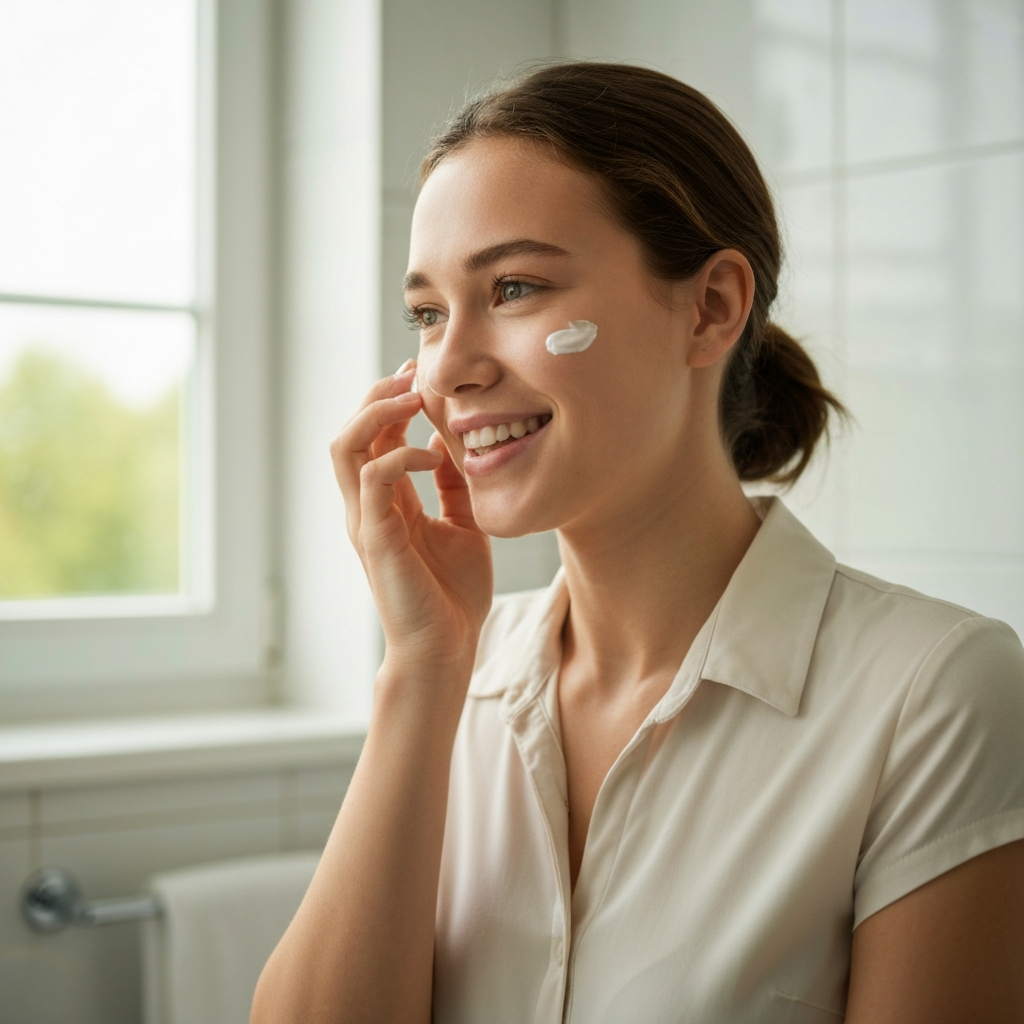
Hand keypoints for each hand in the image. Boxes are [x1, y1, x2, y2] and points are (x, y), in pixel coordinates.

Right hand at [330, 362, 492, 677]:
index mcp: (387, 503)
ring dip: (378, 413)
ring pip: (346, 446)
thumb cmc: (453, 594)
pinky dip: (401, 455)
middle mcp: (368, 507)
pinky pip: (374, 479)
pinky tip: (434, 453)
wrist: (446, 648)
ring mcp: (366, 521)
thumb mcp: (463, 525)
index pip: (375, 438)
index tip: (421, 375)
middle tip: (413, 373)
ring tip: (413, 397)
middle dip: (378, 395)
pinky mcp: (375, 538)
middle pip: (351, 431)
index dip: (392, 401)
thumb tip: (453, 441)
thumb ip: (453, 486)